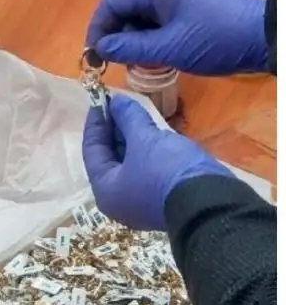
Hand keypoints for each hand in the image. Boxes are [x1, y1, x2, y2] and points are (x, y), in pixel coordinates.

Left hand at [82, 94, 232, 230]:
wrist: (212, 203)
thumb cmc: (167, 171)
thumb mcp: (145, 139)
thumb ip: (128, 118)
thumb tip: (117, 101)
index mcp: (105, 190)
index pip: (92, 151)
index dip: (96, 124)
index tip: (99, 101)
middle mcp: (118, 201)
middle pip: (110, 159)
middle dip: (114, 131)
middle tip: (118, 105)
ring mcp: (141, 204)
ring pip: (129, 165)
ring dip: (131, 139)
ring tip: (134, 114)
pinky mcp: (161, 201)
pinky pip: (146, 171)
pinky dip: (146, 152)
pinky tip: (152, 133)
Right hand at [86, 0, 267, 74]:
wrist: (261, 37)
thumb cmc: (216, 40)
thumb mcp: (169, 49)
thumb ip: (130, 48)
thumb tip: (100, 49)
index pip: (111, 0)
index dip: (98, 26)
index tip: (95, 54)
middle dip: (109, 25)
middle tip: (109, 53)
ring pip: (133, 5)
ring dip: (125, 30)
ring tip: (130, 55)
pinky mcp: (181, 2)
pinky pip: (149, 12)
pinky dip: (141, 30)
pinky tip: (146, 50)